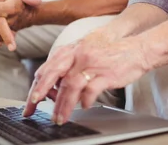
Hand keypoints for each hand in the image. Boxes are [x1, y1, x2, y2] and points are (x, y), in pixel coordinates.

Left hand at [23, 34, 149, 124]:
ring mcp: (92, 64)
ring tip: (59, 118)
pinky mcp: (106, 74)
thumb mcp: (84, 52)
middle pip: (55, 74)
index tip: (31, 99)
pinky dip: (86, 101)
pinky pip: (91, 90)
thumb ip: (69, 66)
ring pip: (71, 86)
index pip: (49, 68)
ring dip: (63, 104)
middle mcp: (79, 55)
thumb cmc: (110, 52)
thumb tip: (55, 86)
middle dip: (41, 92)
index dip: (37, 84)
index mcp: (72, 50)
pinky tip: (85, 106)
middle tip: (34, 107)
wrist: (136, 48)